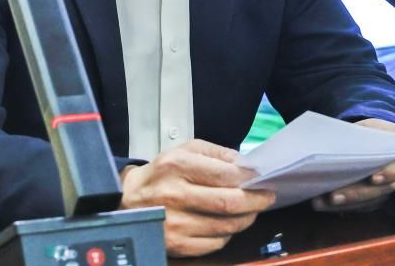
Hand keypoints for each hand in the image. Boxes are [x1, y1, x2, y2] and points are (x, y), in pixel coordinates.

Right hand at [119, 139, 274, 256]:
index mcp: (178, 166)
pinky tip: (227, 224)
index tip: (262, 179)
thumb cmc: (161, 173)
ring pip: (225, 226)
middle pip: (228, 203)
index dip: (249, 179)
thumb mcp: (184, 150)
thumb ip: (216, 153)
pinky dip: (227, 235)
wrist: (127, 199)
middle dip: (255, 201)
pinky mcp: (175, 245)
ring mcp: (175, 223)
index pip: (225, 175)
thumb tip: (245, 164)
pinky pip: (214, 244)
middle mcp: (175, 195)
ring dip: (245, 219)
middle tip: (267, 197)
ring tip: (251, 210)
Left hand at [311, 118, 394, 211]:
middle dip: (356, 193)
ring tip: (320, 201)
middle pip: (381, 190)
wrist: (382, 141)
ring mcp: (388, 191)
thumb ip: (363, 135)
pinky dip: (339, 206)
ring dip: (344, 203)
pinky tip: (321, 203)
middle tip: (334, 196)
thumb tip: (339, 145)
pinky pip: (359, 207)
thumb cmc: (378, 132)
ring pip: (368, 202)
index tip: (374, 178)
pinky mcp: (375, 200)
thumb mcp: (373, 127)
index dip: (390, 173)